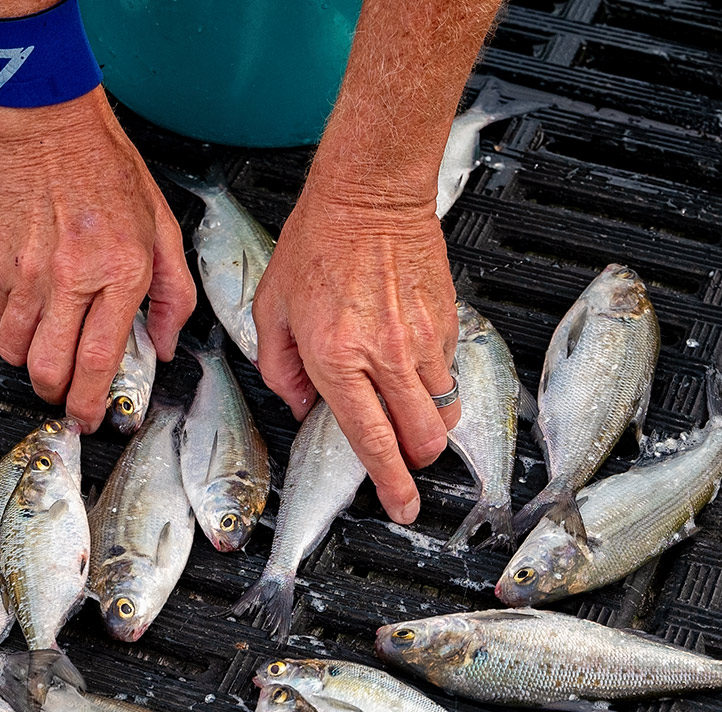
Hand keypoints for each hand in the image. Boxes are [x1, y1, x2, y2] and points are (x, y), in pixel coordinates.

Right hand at [0, 89, 195, 428]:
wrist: (51, 127)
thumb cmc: (107, 168)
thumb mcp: (162, 228)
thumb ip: (173, 292)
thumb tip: (168, 342)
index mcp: (119, 271)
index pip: (100, 359)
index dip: (92, 402)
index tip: (91, 417)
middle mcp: (70, 276)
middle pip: (48, 368)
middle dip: (55, 395)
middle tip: (64, 395)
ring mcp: (28, 272)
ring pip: (15, 350)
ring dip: (30, 364)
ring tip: (46, 355)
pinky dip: (13, 326)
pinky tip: (32, 311)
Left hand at [254, 185, 458, 524]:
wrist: (370, 194)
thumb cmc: (318, 242)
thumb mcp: (272, 309)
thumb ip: (280, 369)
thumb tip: (301, 407)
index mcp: (337, 358)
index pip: (372, 439)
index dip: (390, 483)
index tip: (401, 506)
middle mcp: (387, 355)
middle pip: (424, 438)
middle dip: (415, 459)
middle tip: (400, 453)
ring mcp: (423, 338)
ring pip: (446, 411)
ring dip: (428, 423)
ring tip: (403, 405)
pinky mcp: (447, 320)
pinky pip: (449, 372)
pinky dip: (433, 381)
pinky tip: (408, 358)